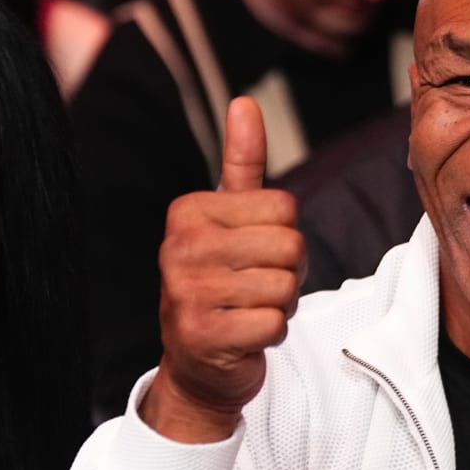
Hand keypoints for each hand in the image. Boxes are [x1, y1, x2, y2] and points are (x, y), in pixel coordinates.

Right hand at [141, 96, 303, 442]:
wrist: (199, 366)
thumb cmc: (223, 286)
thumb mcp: (230, 221)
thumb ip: (242, 164)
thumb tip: (245, 103)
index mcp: (189, 212)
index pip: (284, 208)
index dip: (284, 238)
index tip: (253, 258)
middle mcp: (180, 247)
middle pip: (290, 246)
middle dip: (287, 274)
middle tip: (256, 289)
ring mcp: (186, 292)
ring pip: (284, 287)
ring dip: (280, 306)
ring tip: (248, 312)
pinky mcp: (201, 334)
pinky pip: (274, 323)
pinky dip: (271, 335)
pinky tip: (245, 336)